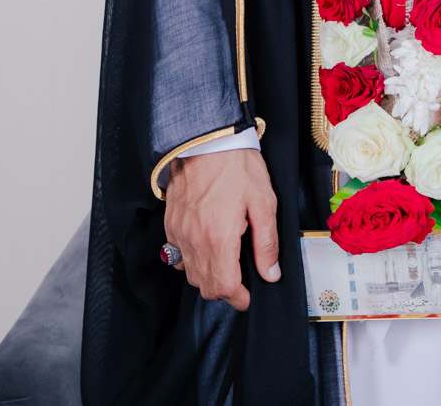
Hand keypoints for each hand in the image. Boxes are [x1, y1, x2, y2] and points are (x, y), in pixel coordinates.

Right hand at [164, 147, 279, 310]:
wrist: (207, 142)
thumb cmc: (238, 168)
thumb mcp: (264, 203)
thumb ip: (267, 243)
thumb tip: (271, 274)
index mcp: (219, 240)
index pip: (225, 287)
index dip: (239, 298)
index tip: (250, 297)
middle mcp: (194, 242)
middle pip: (205, 286)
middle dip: (225, 291)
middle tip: (244, 283)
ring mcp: (178, 234)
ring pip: (190, 274)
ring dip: (208, 277)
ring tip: (228, 265)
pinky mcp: (170, 225)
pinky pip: (177, 256)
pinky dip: (192, 261)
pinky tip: (208, 248)